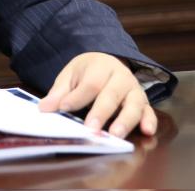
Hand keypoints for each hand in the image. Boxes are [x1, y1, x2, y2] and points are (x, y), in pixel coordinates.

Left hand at [38, 52, 156, 137]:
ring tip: (115, 134)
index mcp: (100, 67)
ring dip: (125, 120)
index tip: (63, 108)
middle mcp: (121, 77)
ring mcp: (134, 90)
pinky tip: (147, 131)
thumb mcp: (70, 76)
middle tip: (90, 128)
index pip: (89, 84)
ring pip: (133, 105)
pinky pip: (149, 112)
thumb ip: (59, 92)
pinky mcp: (144, 102)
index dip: (77, 97)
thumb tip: (45, 108)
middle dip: (100, 113)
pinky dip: (149, 121)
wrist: (108, 61)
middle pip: (110, 95)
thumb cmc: (87, 72)